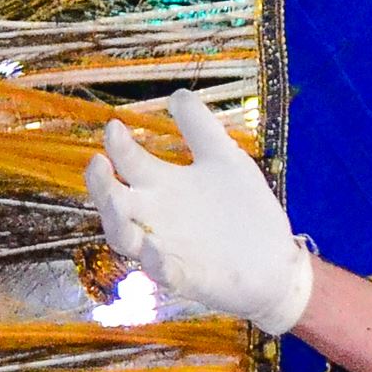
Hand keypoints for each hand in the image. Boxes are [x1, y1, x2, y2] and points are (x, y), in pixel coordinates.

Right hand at [88, 90, 315, 334]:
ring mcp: (168, 248)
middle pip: (114, 202)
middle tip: (96, 163)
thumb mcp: (224, 160)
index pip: (130, 163)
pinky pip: (165, 273)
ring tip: (116, 204)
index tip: (114, 126)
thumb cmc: (242, 210)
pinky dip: (157, 263)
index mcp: (164, 186)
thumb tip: (178, 93)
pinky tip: (155, 250)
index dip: (118, 145)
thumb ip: (200, 128)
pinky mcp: (187, 277)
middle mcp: (157, 217)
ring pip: (126, 240)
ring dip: (118, 222)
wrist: (275, 260)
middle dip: (100, 185)